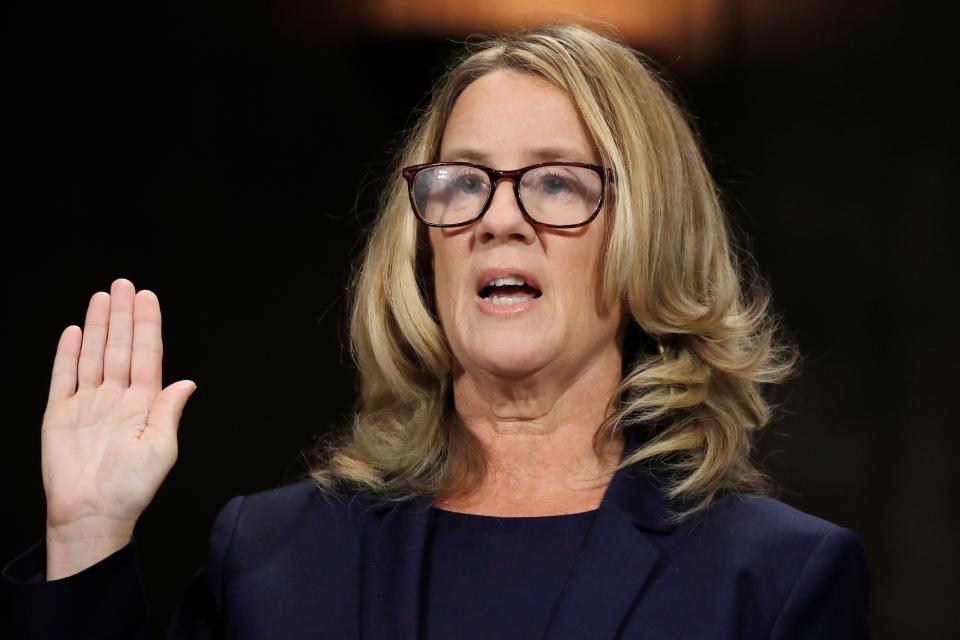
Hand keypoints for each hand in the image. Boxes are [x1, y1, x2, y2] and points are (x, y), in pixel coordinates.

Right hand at [42, 278, 195, 547]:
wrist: (91, 514)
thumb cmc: (130, 489)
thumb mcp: (160, 449)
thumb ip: (169, 411)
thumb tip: (188, 382)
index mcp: (145, 404)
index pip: (147, 355)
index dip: (147, 326)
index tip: (147, 298)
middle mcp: (117, 399)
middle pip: (119, 347)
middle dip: (122, 316)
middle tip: (123, 284)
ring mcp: (88, 404)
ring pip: (93, 355)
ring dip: (97, 326)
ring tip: (102, 298)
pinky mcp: (60, 415)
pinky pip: (63, 378)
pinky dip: (67, 354)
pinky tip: (73, 332)